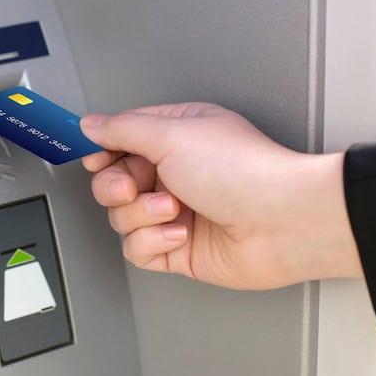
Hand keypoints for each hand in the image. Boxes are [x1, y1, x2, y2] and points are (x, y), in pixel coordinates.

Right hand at [80, 103, 361, 289]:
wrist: (284, 222)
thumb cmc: (243, 171)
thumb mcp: (172, 135)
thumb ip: (123, 129)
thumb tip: (91, 125)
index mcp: (173, 138)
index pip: (119, 142)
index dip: (102, 153)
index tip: (97, 159)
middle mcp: (172, 174)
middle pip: (112, 183)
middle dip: (116, 187)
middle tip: (134, 188)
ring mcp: (174, 212)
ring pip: (121, 218)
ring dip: (142, 216)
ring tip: (174, 210)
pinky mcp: (177, 248)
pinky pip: (137, 250)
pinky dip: (153, 243)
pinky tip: (180, 234)